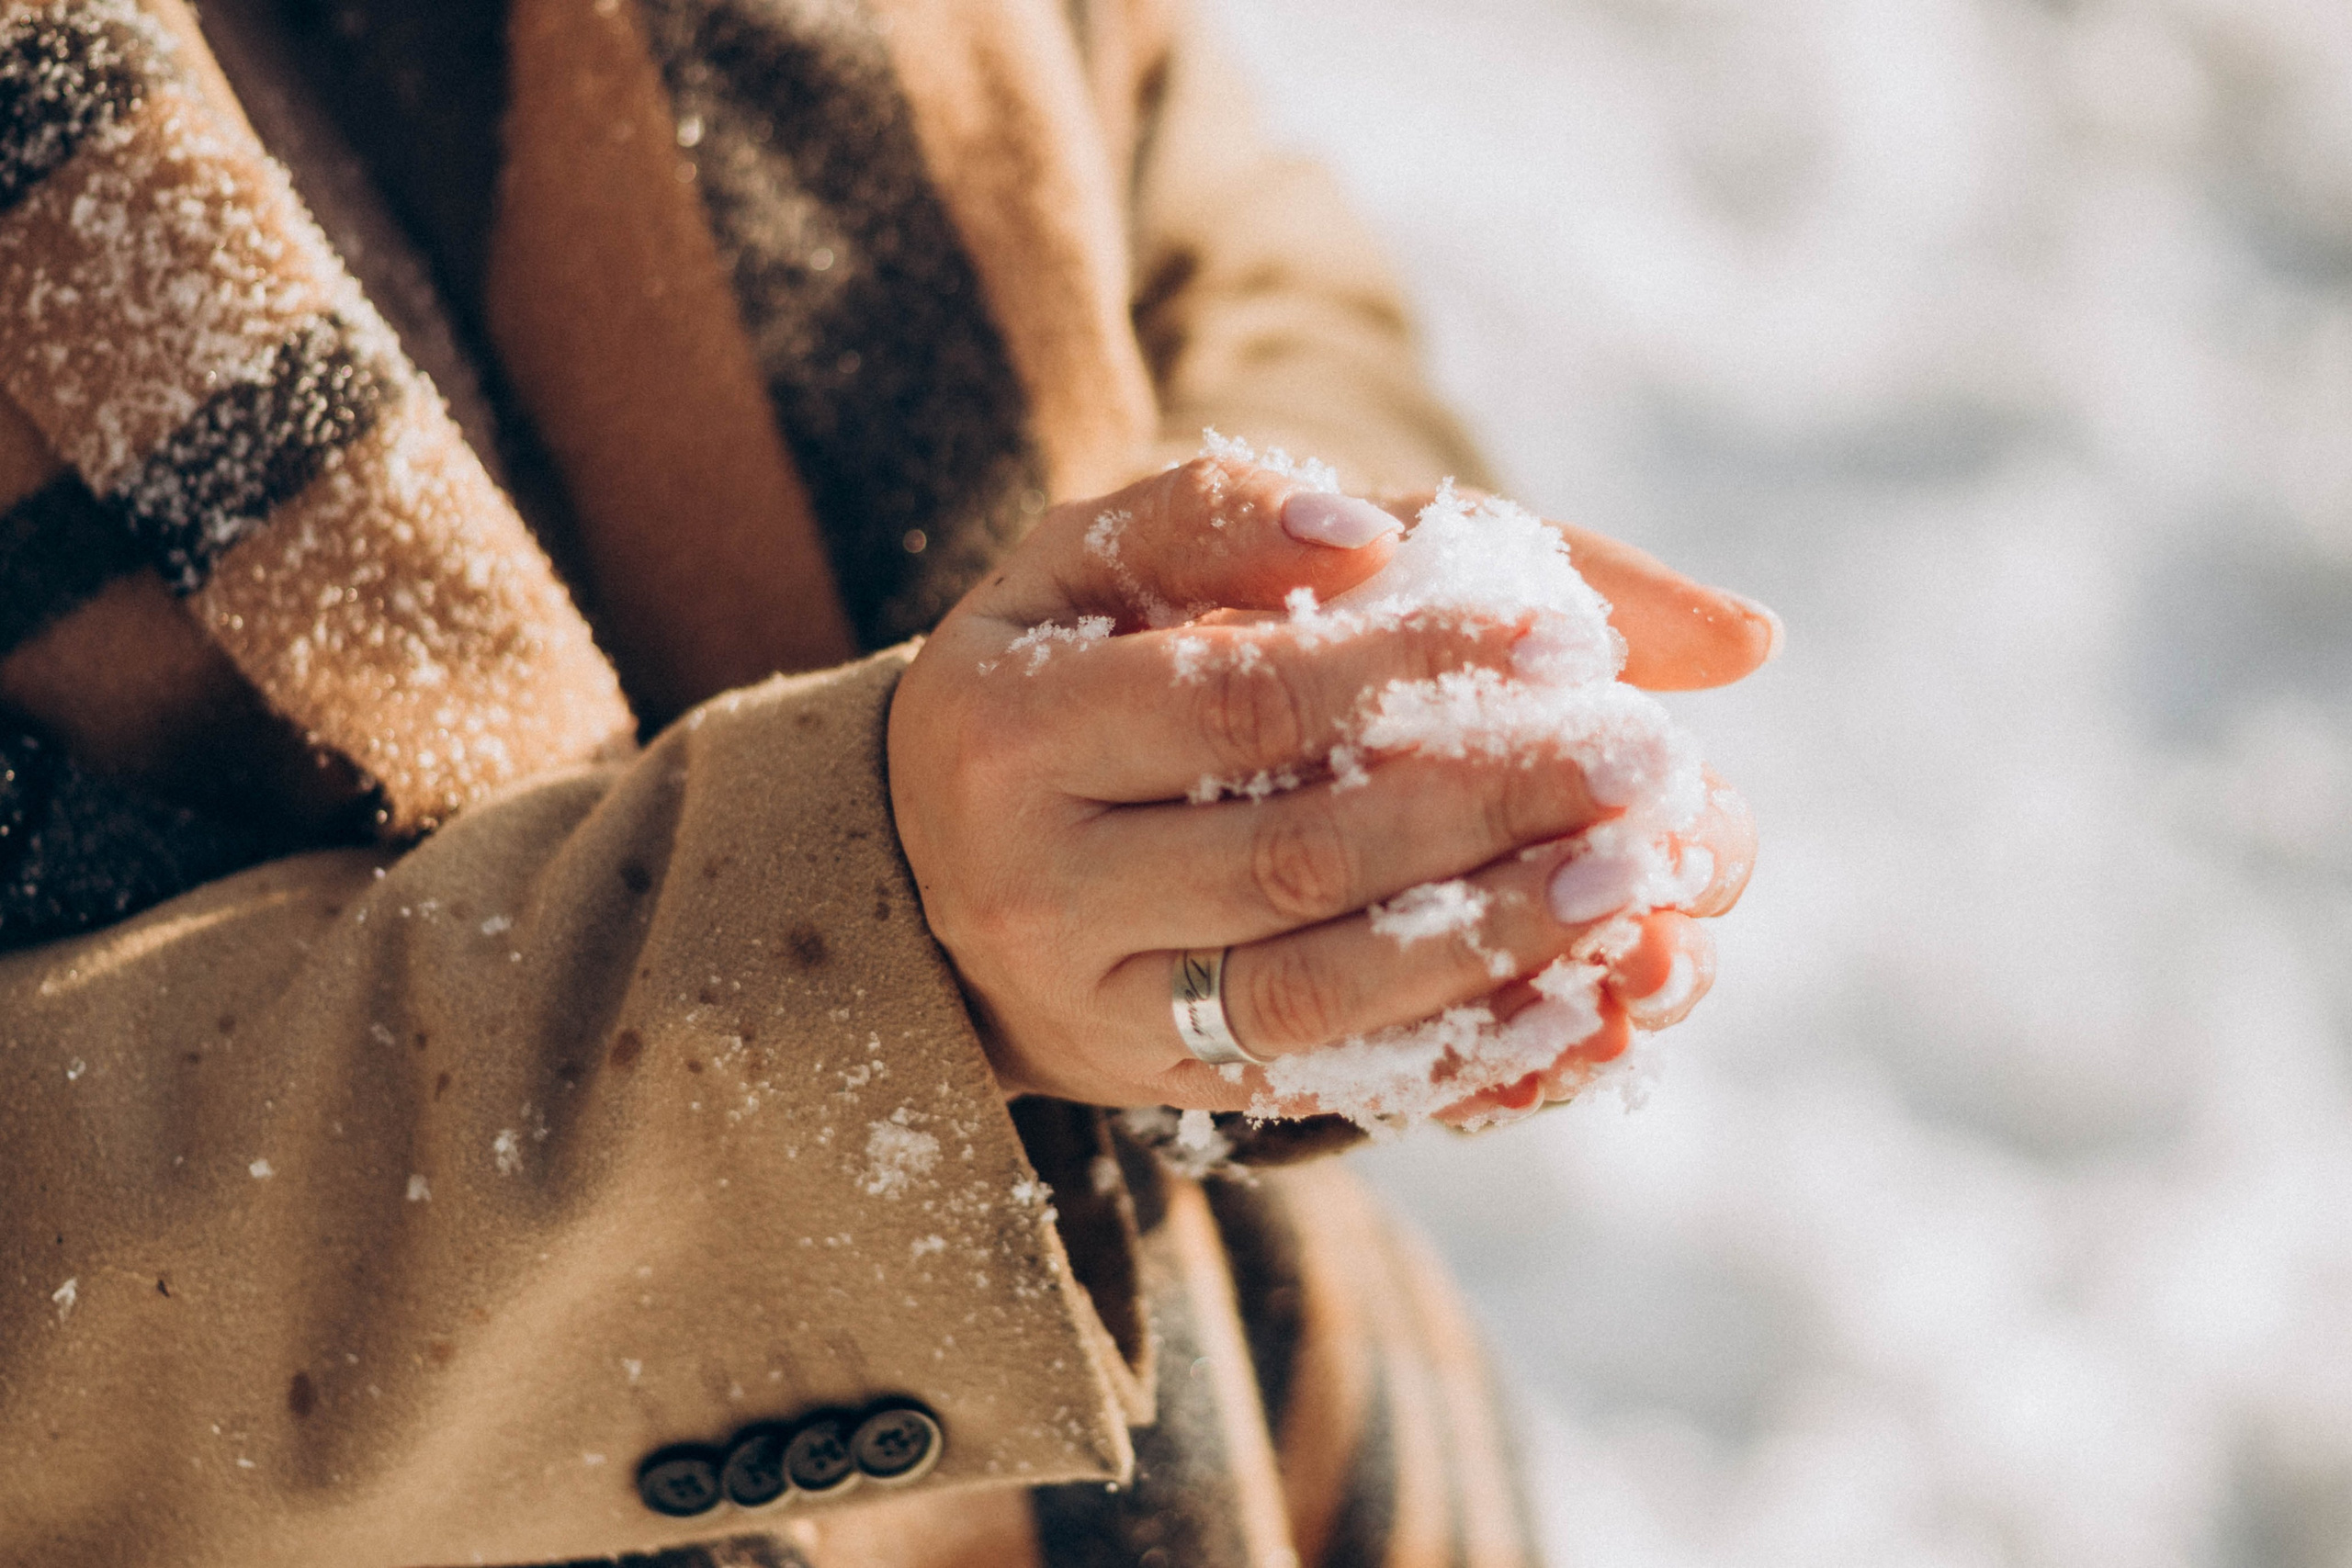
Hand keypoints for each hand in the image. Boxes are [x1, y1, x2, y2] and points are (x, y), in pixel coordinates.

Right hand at [887, 456, 1770, 1114]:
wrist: (927, 857)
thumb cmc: (1051, 669)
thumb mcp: (1099, 561)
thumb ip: (1235, 516)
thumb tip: (1388, 537)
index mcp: (1017, 728)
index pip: (1239, 699)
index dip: (1412, 667)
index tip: (1569, 636)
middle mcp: (1038, 886)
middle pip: (1290, 858)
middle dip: (1484, 812)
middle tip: (1644, 768)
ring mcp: (1095, 1009)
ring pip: (1307, 999)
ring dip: (1489, 946)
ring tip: (1636, 888)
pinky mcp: (1157, 1086)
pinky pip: (1321, 1086)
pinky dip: (1460, 1053)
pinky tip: (1578, 1007)